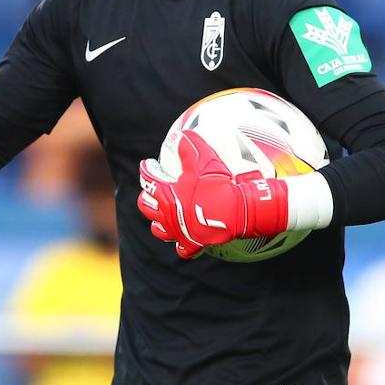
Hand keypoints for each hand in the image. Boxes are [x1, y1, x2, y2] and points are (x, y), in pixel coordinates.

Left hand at [137, 130, 288, 258]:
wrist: (237, 212)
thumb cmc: (218, 185)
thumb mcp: (203, 159)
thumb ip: (189, 146)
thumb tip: (179, 135)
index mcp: (166, 195)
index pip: (148, 179)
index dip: (146, 169)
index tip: (147, 163)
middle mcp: (167, 215)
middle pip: (146, 206)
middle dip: (147, 196)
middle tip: (153, 189)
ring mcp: (179, 232)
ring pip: (158, 229)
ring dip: (158, 221)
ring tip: (163, 214)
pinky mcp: (193, 244)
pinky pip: (182, 249)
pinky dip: (182, 244)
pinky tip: (185, 238)